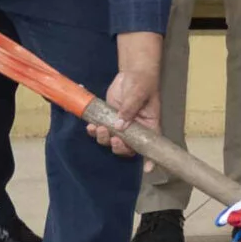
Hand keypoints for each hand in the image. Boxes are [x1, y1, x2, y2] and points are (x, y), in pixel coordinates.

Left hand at [91, 32, 162, 157]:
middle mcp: (135, 129)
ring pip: (112, 141)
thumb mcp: (138, 94)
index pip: (151, 145)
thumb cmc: (142, 82)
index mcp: (149, 125)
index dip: (150, 158)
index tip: (147, 169)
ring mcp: (121, 125)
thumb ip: (129, 109)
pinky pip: (100, 131)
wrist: (132, 72)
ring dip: (104, 139)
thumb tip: (120, 126)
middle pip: (128, 148)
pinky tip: (90, 126)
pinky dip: (94, 131)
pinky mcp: (109, 119)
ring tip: (98, 128)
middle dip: (119, 147)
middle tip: (114, 138)